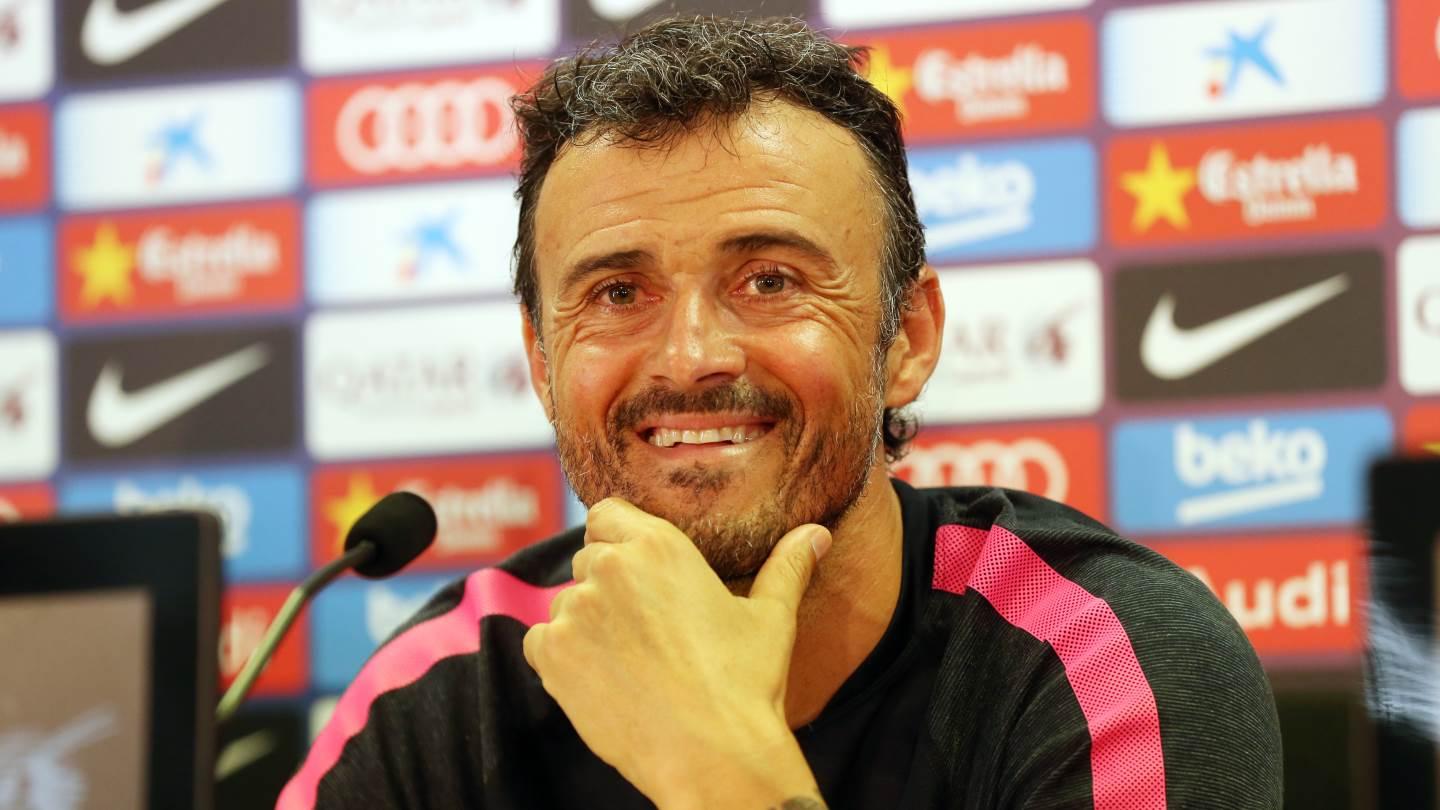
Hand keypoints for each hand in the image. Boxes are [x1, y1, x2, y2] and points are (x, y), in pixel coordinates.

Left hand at [522, 497, 830, 808]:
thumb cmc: (745, 686)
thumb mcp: (772, 619)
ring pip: (565, 603)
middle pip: (589, 559)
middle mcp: (611, 567)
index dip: (619, 538)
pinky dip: (561, 657)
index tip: (636, 572)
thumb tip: (816, 534)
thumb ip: (787, 567)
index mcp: (660, 546)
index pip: (607, 513)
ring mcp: (575, 610)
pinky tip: (601, 679)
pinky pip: (540, 641)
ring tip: (628, 661)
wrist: (712, 755)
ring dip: (586, 624)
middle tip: (642, 628)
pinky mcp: (551, 654)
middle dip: (608, 586)